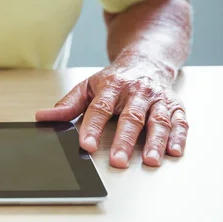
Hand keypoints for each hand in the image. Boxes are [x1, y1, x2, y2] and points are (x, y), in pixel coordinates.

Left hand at [36, 58, 187, 167]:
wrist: (145, 60)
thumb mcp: (88, 87)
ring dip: (155, 142)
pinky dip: (179, 137)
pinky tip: (174, 152)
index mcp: (112, 86)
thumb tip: (42, 117)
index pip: (99, 108)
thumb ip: (67, 104)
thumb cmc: (115, 79)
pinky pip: (180, 122)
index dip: (92, 127)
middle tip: (117, 160)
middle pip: (131, 118)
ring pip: (158, 121)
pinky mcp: (175, 106)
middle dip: (124, 140)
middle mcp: (137, 92)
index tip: (86, 145)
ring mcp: (157, 99)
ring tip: (150, 161)